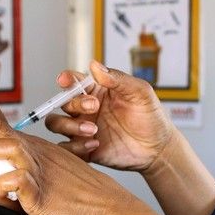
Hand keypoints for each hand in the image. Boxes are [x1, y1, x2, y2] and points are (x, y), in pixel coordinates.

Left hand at [0, 109, 135, 214]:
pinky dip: (4, 183)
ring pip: (7, 149)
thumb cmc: (74, 190)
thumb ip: (24, 164)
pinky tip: (1, 190)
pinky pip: (17, 181)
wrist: (103, 205)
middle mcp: (33, 153)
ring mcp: (38, 171)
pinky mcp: (40, 192)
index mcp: (32, 147)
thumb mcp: (47, 169)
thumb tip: (0, 169)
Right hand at [44, 60, 173, 175]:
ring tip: (91, 129)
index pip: (73, 82)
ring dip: (68, 125)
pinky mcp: (84, 149)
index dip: (66, 79)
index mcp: (96, 91)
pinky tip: (94, 144)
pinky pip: (66, 147)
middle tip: (94, 107)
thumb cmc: (151, 117)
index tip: (66, 80)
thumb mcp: (140, 92)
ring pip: (56, 124)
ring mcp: (83, 129)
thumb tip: (94, 65)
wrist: (158, 148)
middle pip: (62, 102)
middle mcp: (86, 109)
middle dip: (74, 103)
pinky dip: (74, 146)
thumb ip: (117, 78)